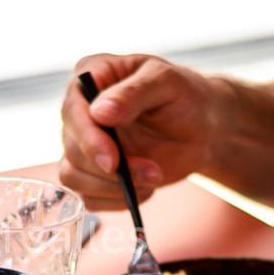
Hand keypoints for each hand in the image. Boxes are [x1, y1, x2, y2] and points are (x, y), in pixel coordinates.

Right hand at [59, 53, 223, 209]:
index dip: (88, 138)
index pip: (73, 109)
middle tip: (152, 173)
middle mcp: (79, 109)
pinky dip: (115, 200)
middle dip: (110, 169)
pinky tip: (144, 188)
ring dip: (113, 187)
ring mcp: (82, 143)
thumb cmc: (185, 96)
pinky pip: (88, 197)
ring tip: (153, 178)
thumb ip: (134, 92)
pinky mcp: (91, 172)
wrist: (202, 128)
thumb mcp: (167, 83)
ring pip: (73, 176)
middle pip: (72, 148)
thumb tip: (99, 112)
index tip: (113, 160)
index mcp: (91, 74)